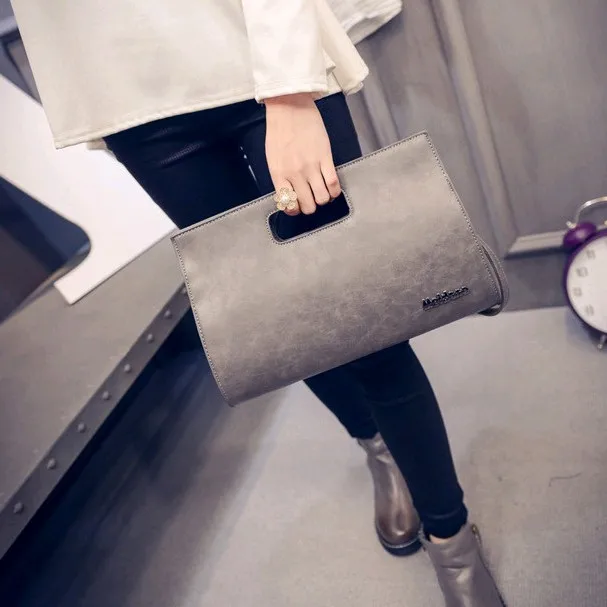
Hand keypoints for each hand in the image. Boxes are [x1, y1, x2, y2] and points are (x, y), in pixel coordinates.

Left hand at [265, 93, 340, 215]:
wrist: (289, 106)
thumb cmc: (280, 130)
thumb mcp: (273, 157)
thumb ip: (281, 177)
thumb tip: (290, 194)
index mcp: (279, 174)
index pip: (289, 204)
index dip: (295, 210)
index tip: (298, 206)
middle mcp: (295, 173)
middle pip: (308, 205)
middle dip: (311, 206)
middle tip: (312, 199)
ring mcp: (311, 166)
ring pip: (323, 198)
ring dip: (324, 199)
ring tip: (323, 193)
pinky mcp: (325, 157)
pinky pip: (333, 183)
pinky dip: (334, 191)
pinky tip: (332, 188)